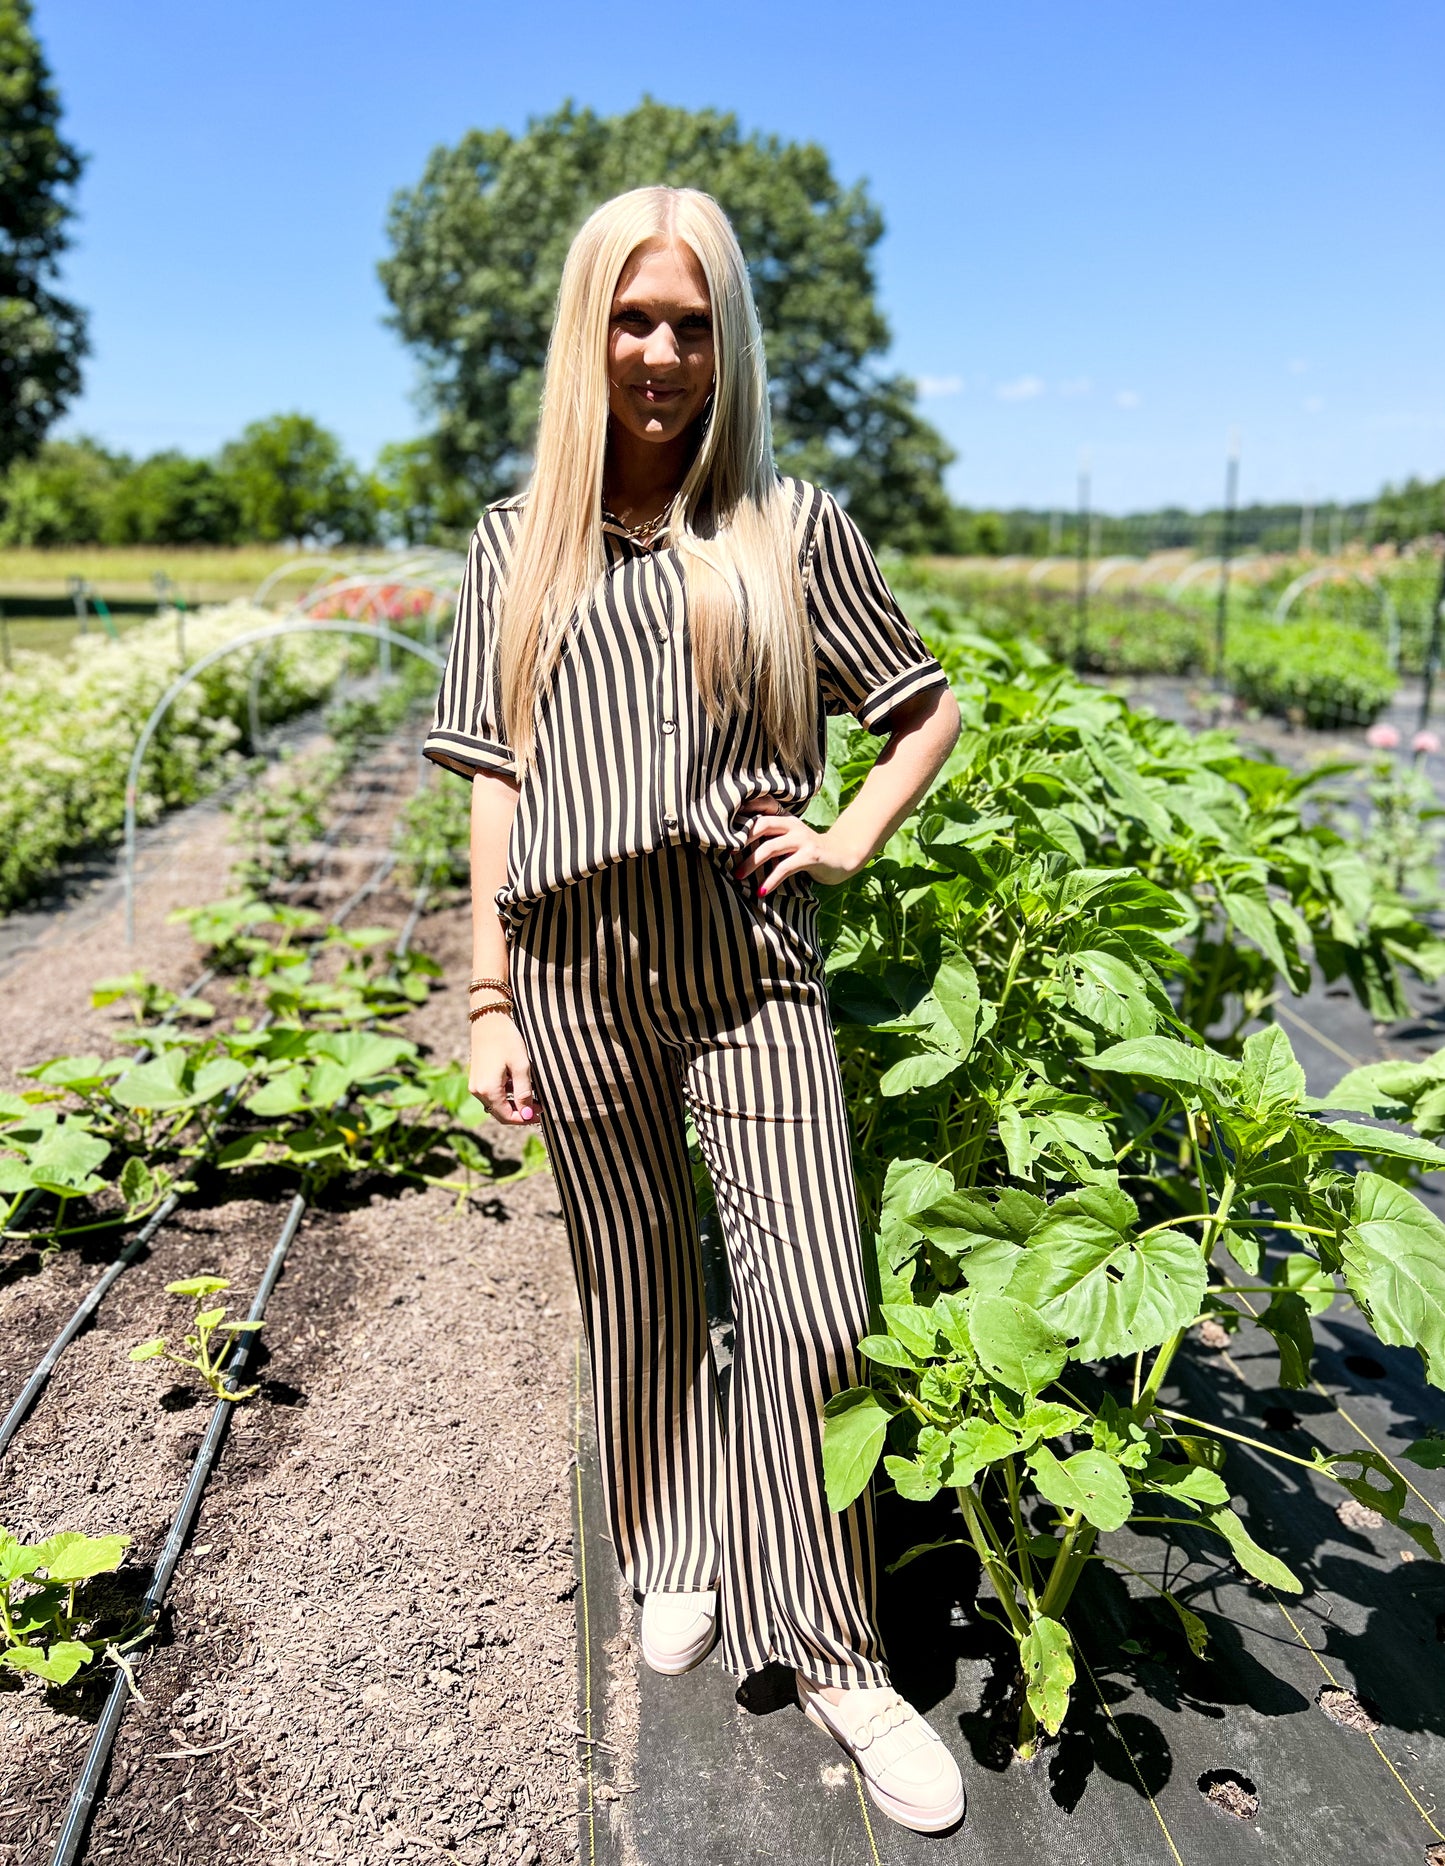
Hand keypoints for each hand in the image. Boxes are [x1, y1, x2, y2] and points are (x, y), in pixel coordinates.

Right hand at [469, 1012, 541, 1125]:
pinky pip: (491, 1094)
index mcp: (488, 1090)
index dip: (525, 1118)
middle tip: (539, 1106)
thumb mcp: (521, 1066)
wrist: (489, 1018)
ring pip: (496, 1104)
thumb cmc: (507, 1040)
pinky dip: (505, 1095)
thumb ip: (524, 1093)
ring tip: (532, 1094)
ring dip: (513, 1104)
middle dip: (519, 1112)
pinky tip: (518, 1084)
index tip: (541, 1113)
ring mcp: (475, 1084)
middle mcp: (478, 1090)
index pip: (507, 1116)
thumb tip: (526, 1115)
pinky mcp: (476, 1077)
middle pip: (500, 1113)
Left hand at [732, 794, 868, 892]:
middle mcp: (792, 825)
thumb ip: (769, 841)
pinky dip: (771, 880)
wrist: (842, 857)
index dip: (739, 823)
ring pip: (770, 847)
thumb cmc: (808, 853)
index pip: (758, 814)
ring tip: (737, 877)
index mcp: (784, 820)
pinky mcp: (811, 855)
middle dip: (741, 842)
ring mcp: (802, 839)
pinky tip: (762, 891)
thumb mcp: (788, 843)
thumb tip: (736, 852)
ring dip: (751, 864)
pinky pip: (785, 867)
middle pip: (760, 826)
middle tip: (725, 857)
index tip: (721, 838)